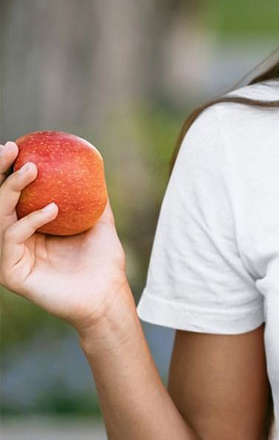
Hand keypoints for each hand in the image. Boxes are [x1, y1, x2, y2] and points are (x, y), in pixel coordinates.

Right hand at [0, 139, 130, 333]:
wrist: (108, 294)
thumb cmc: (104, 261)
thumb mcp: (99, 221)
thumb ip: (93, 197)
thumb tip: (95, 165)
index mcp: (29, 226)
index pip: (12, 194)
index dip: (7, 169)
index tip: (16, 145)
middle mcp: (15, 239)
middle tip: (11, 149)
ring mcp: (10, 256)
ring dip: (11, 190)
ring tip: (32, 171)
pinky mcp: (10, 272)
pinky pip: (11, 239)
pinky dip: (29, 221)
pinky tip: (51, 210)